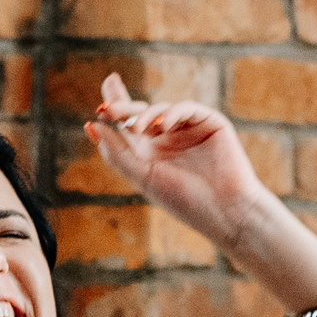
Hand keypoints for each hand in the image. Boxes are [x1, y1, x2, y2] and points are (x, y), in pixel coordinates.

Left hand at [87, 74, 269, 246]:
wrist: (225, 210)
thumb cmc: (185, 200)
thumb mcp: (143, 177)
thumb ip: (116, 153)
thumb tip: (92, 127)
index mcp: (151, 153)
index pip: (129, 125)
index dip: (115, 108)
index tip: (98, 106)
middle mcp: (169, 139)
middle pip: (141, 113)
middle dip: (123, 107)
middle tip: (106, 109)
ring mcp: (189, 129)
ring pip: (161, 110)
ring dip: (145, 115)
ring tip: (137, 128)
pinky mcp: (210, 122)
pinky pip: (187, 109)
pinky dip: (173, 113)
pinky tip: (163, 126)